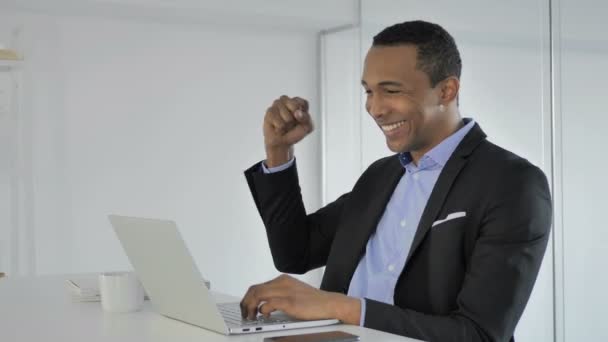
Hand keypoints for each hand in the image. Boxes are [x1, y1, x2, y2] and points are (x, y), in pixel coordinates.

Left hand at [239, 274, 360, 324]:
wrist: (330, 304)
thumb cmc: (314, 302)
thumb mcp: (293, 293)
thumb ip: (279, 296)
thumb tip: (263, 306)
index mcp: (282, 280)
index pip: (258, 286)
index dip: (248, 298)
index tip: (246, 308)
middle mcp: (282, 282)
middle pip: (254, 289)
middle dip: (245, 302)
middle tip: (245, 314)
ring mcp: (285, 291)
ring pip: (258, 294)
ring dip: (250, 307)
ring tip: (251, 316)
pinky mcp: (289, 302)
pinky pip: (268, 304)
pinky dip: (263, 310)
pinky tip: (264, 315)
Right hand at [263, 95, 313, 166]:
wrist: (281, 142)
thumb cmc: (294, 132)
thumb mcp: (307, 127)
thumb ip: (305, 118)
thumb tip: (297, 113)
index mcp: (297, 101)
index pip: (303, 103)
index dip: (303, 115)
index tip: (300, 120)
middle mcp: (286, 100)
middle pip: (295, 106)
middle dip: (295, 119)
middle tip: (291, 123)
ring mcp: (276, 104)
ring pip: (287, 116)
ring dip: (287, 125)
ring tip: (284, 126)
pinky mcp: (269, 111)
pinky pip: (280, 123)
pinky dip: (281, 129)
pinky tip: (277, 128)